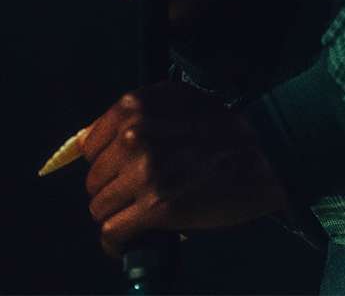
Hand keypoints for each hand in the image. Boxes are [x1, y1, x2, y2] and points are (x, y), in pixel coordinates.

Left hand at [82, 82, 290, 256]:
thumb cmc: (225, 128)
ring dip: (118, 215)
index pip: (90, 144)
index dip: (107, 160)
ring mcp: (144, 172)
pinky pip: (112, 233)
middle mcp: (134, 135)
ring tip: (140, 216)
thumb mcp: (179, 101)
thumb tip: (79, 141)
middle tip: (140, 194)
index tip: (123, 170)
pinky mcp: (155, 207)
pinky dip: (117, 243)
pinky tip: (132, 242)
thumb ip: (133, 116)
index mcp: (136, 106)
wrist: (265, 153)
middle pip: (94, 178)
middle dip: (113, 189)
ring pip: (100, 207)